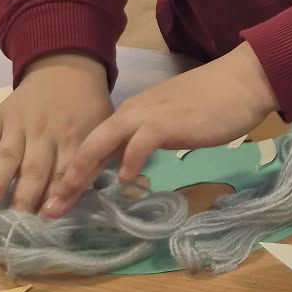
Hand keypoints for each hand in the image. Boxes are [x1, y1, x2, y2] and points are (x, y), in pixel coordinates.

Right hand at [0, 53, 112, 214]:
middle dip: (26, 195)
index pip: (66, 170)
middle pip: (35, 168)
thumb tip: (93, 195)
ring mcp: (20, 126)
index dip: (59, 193)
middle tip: (17, 221)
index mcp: (75, 137)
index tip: (50, 217)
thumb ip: (98, 158)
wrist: (66, 68)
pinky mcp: (0, 117)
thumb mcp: (103, 127)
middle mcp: (46, 134)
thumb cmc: (87, 106)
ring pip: (8, 156)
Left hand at [39, 43, 277, 217]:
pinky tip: (123, 179)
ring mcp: (149, 115)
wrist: (242, 81)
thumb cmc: (213, 102)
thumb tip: (132, 162)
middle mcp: (133, 112)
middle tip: (49, 210)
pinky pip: (140, 141)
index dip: (73, 172)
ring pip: (102, 141)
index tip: (58, 199)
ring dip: (80, 172)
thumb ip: (149, 138)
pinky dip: (128, 160)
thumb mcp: (172, 122)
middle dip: (65, 178)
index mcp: (133, 114)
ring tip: (66, 198)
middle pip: (87, 144)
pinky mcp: (168, 122)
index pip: (94, 144)